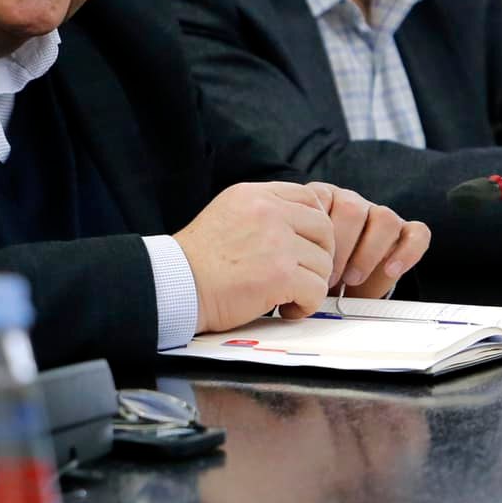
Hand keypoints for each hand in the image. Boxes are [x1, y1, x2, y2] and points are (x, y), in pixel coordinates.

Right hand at [173, 182, 333, 332]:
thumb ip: (263, 211)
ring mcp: (276, 242)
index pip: (309, 197)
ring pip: (323, 263)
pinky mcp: (280, 274)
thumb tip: (300, 225)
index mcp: (254, 194)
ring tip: (287, 295)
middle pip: (324, 229)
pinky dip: (305, 305)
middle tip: (302, 274)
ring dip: (310, 284)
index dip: (315, 225)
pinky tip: (286, 308)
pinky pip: (316, 290)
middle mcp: (268, 211)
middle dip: (320, 256)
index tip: (306, 246)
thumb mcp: (228, 213)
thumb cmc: (198, 259)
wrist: (177, 284)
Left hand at [303, 183, 431, 298]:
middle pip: (353, 209)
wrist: (341, 285)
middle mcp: (352, 203)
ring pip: (384, 218)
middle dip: (341, 247)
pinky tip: (390, 271)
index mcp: (322, 200)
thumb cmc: (317, 268)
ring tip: (353, 280)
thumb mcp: (302, 257)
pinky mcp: (407, 232)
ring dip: (369, 252)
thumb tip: (294, 275)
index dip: (316, 232)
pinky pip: (417, 233)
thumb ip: (298, 254)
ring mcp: (380, 215)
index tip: (311, 260)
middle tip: (331, 278)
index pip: (320, 199)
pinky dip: (406, 253)